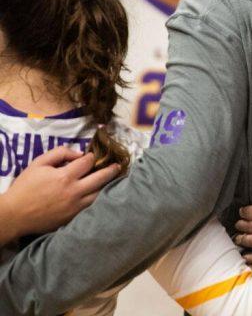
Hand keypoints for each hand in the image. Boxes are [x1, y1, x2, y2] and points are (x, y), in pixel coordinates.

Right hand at [0, 148, 121, 239]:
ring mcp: (75, 207)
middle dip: (111, 169)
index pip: (87, 162)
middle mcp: (74, 192)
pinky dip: (99, 199)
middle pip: (101, 177)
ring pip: (100, 194)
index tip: (91, 156)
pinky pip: (91, 207)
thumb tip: (78, 154)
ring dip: (108, 185)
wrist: (14, 214)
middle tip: (117, 166)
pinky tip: (102, 194)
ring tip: (114, 179)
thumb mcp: (38, 164)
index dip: (91, 157)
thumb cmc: (25, 187)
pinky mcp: (73, 218)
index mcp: (65, 177)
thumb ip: (59, 153)